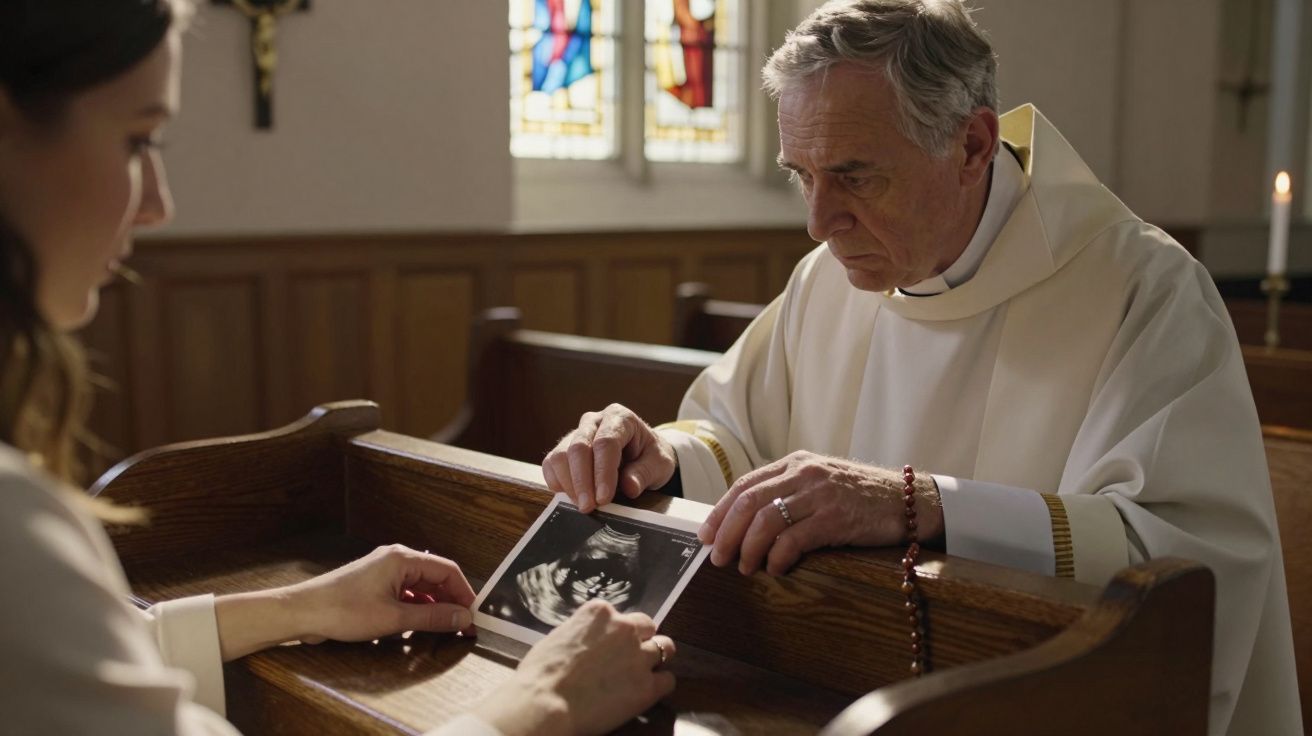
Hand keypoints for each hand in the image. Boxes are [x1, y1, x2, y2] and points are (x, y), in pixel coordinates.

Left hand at [287, 544, 476, 643]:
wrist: (302, 613)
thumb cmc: (342, 611)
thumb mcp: (394, 618)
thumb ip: (432, 618)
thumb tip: (463, 618)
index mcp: (403, 559)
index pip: (447, 570)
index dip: (465, 593)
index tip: (474, 616)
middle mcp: (395, 559)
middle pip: (435, 578)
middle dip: (451, 601)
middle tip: (464, 626)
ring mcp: (383, 571)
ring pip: (420, 587)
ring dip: (434, 607)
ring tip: (445, 628)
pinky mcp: (374, 585)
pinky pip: (405, 593)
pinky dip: (416, 608)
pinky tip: (419, 626)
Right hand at [472, 600, 675, 735]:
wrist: (545, 703)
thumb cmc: (540, 674)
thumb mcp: (558, 638)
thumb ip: (582, 634)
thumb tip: (587, 643)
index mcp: (599, 612)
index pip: (620, 615)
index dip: (615, 633)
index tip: (608, 646)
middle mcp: (624, 628)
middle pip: (647, 626)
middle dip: (640, 640)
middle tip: (628, 658)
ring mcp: (639, 656)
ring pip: (665, 648)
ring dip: (655, 659)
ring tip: (640, 675)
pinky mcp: (647, 686)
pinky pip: (668, 681)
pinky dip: (659, 686)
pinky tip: (645, 693)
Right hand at [542, 403, 677, 512]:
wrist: (641, 452)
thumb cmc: (650, 455)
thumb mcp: (659, 464)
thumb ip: (645, 474)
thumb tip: (629, 487)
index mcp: (620, 418)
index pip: (606, 443)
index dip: (602, 472)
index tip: (603, 498)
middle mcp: (594, 421)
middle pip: (579, 447)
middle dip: (582, 481)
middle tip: (589, 508)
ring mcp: (576, 433)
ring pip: (561, 455)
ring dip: (569, 484)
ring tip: (584, 505)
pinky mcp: (564, 448)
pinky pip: (551, 464)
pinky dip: (557, 482)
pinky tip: (572, 497)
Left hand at [696, 451, 942, 576]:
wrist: (909, 500)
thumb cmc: (861, 497)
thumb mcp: (821, 482)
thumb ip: (788, 492)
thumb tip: (746, 523)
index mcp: (796, 462)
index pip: (745, 485)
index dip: (720, 512)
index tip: (705, 534)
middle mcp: (804, 473)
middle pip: (749, 503)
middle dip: (727, 533)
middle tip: (716, 557)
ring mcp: (820, 494)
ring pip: (766, 521)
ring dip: (748, 549)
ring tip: (744, 568)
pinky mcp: (837, 518)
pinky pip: (794, 540)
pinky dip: (778, 558)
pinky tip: (775, 569)